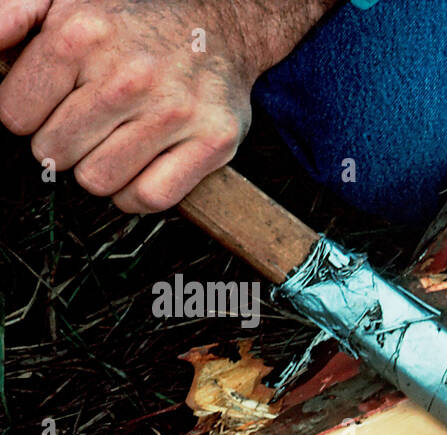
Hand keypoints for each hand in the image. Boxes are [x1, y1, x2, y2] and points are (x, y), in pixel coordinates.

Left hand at [0, 0, 334, 212]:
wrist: (218, 23)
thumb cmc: (132, 19)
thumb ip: (9, 18)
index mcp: (81, 34)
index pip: (15, 115)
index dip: (27, 114)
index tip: (52, 103)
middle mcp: (129, 75)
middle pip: (54, 153)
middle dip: (62, 143)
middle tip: (86, 122)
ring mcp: (175, 111)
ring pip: (99, 181)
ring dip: (99, 170)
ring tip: (113, 142)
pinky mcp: (213, 140)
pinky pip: (151, 197)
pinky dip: (136, 193)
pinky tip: (138, 167)